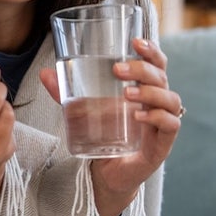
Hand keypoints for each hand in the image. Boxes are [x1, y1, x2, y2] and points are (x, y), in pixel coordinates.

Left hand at [40, 37, 183, 215]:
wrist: (107, 174)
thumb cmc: (103, 137)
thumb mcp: (83, 112)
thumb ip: (66, 94)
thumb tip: (45, 73)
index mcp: (144, 89)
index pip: (156, 64)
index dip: (151, 50)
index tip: (135, 42)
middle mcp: (158, 103)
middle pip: (161, 77)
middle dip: (142, 69)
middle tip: (118, 70)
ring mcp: (163, 123)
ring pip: (170, 99)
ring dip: (150, 92)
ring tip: (127, 94)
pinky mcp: (163, 144)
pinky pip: (170, 125)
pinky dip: (157, 117)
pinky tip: (138, 116)